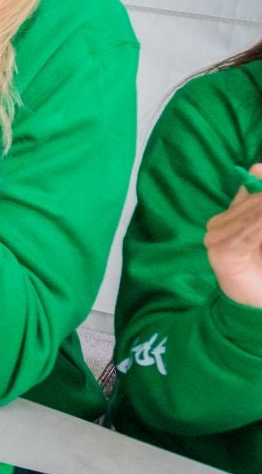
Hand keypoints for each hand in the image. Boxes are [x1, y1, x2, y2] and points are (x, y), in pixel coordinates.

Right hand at [206, 164, 261, 308]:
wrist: (258, 305)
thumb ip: (259, 206)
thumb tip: (257, 168)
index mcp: (232, 215)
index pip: (251, 186)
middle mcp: (219, 223)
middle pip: (255, 199)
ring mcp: (216, 237)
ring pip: (253, 214)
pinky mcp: (220, 252)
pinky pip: (248, 234)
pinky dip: (260, 228)